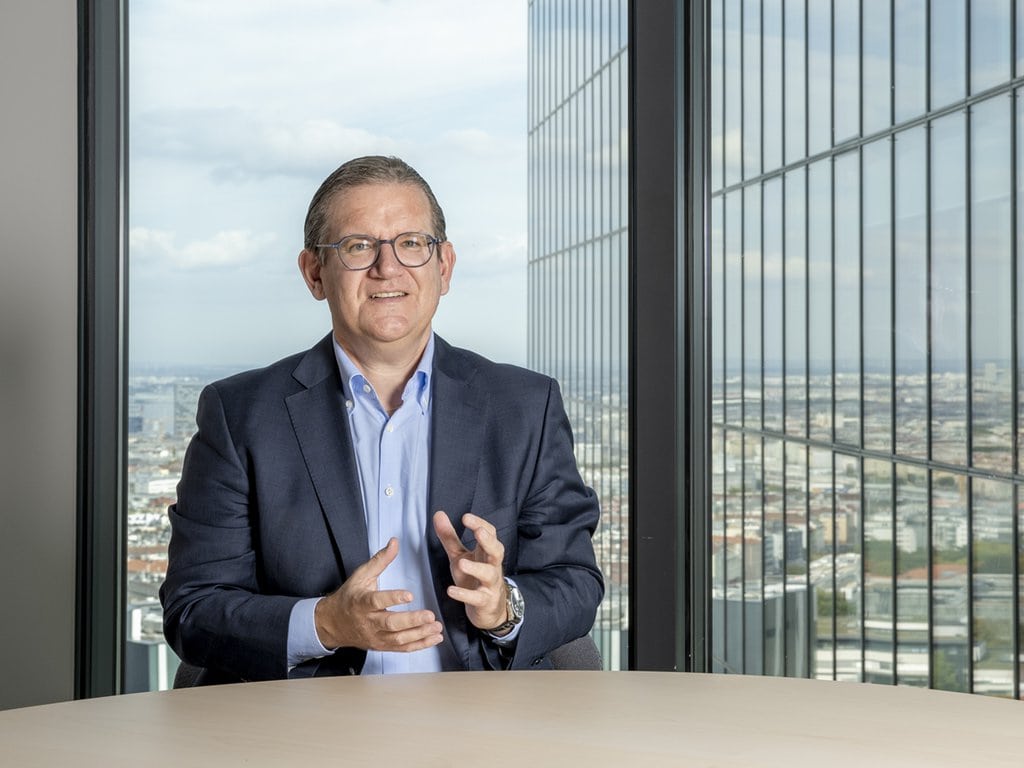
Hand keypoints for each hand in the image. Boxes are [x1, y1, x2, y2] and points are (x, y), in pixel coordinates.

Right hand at [314, 538, 443, 651]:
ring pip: (398, 639)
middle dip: (412, 621)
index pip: (377, 601)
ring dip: (419, 634)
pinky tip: (434, 638)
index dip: (393, 598)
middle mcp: (369, 622)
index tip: (410, 595)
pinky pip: (401, 648)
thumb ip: (380, 560)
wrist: (333, 624)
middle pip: (391, 624)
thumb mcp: (361, 575)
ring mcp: (376, 637)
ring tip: (436, 627)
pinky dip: (419, 645)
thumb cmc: (350, 597)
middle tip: (430, 615)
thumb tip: (394, 542)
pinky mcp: (382, 646)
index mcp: (362, 602)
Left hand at [433, 511, 506, 630]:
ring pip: (489, 574)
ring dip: (476, 568)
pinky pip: (477, 598)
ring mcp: (490, 584)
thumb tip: (439, 513)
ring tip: (462, 563)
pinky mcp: (485, 601)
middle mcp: (492, 566)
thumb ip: (450, 536)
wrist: (487, 609)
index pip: (490, 533)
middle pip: (497, 551)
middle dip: (489, 541)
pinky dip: (465, 594)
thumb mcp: (459, 555)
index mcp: (485, 552)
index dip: (480, 524)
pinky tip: (451, 590)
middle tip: (479, 532)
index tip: (466, 517)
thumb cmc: (473, 578)